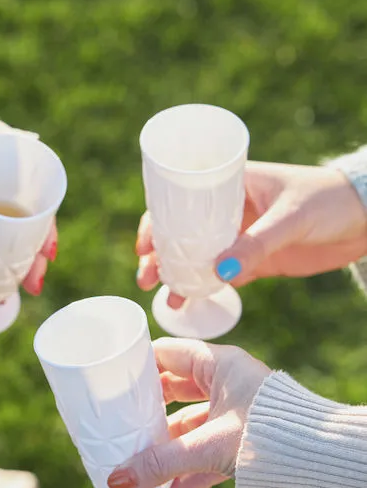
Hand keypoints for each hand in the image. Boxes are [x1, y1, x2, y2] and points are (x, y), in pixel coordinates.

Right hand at [107, 338, 270, 487]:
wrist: (318, 460)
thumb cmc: (267, 435)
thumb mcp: (207, 446)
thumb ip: (160, 463)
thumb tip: (116, 481)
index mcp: (219, 365)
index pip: (168, 354)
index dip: (138, 366)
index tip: (110, 383)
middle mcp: (226, 386)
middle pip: (173, 394)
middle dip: (145, 415)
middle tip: (115, 426)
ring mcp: (234, 416)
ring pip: (188, 430)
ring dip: (162, 452)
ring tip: (132, 470)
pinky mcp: (241, 446)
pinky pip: (204, 458)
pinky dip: (184, 477)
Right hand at [136, 161, 366, 306]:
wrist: (366, 220)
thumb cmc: (329, 201)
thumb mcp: (291, 217)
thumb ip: (257, 244)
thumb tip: (219, 272)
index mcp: (231, 185)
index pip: (181, 199)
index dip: (155, 219)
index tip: (143, 244)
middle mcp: (229, 211)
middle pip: (181, 232)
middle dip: (159, 254)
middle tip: (146, 276)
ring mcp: (240, 237)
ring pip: (197, 257)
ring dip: (177, 275)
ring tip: (163, 295)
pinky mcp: (255, 262)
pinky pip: (221, 276)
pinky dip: (203, 288)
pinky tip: (187, 302)